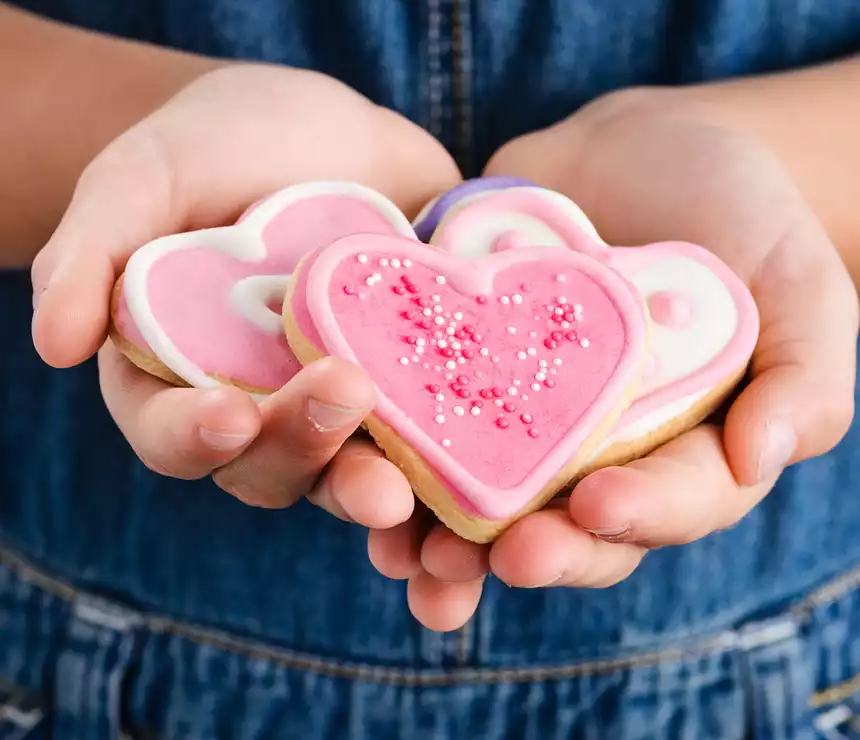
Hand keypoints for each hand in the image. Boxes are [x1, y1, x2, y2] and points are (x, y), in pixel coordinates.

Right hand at [31, 64, 459, 526]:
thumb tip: (52, 344)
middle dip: (301, 453)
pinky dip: (448, 462)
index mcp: (184, 374)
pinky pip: (431, 433)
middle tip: (342, 403)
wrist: (327, 132)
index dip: (193, 438)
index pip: (174, 433)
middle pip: (271, 466)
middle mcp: (262, 404)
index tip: (225, 416)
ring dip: (375, 486)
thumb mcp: (145, 175)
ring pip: (353, 467)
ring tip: (407, 486)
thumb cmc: (221, 144)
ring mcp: (343, 398)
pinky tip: (479, 465)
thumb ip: (91, 248)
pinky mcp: (413, 381)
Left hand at [370, 88, 858, 629]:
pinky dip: (391, 449)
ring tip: (410, 556)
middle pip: (569, 525)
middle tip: (499, 557)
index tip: (598, 505)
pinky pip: (424, 420)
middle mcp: (600, 449)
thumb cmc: (735, 214)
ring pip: (486, 496)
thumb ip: (803, 372)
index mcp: (686, 447)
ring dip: (444, 536)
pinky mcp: (461, 371)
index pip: (673, 502)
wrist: (637, 153)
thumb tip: (766, 456)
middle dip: (535, 548)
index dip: (639, 514)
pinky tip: (359, 470)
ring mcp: (524, 416)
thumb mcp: (796, 280)